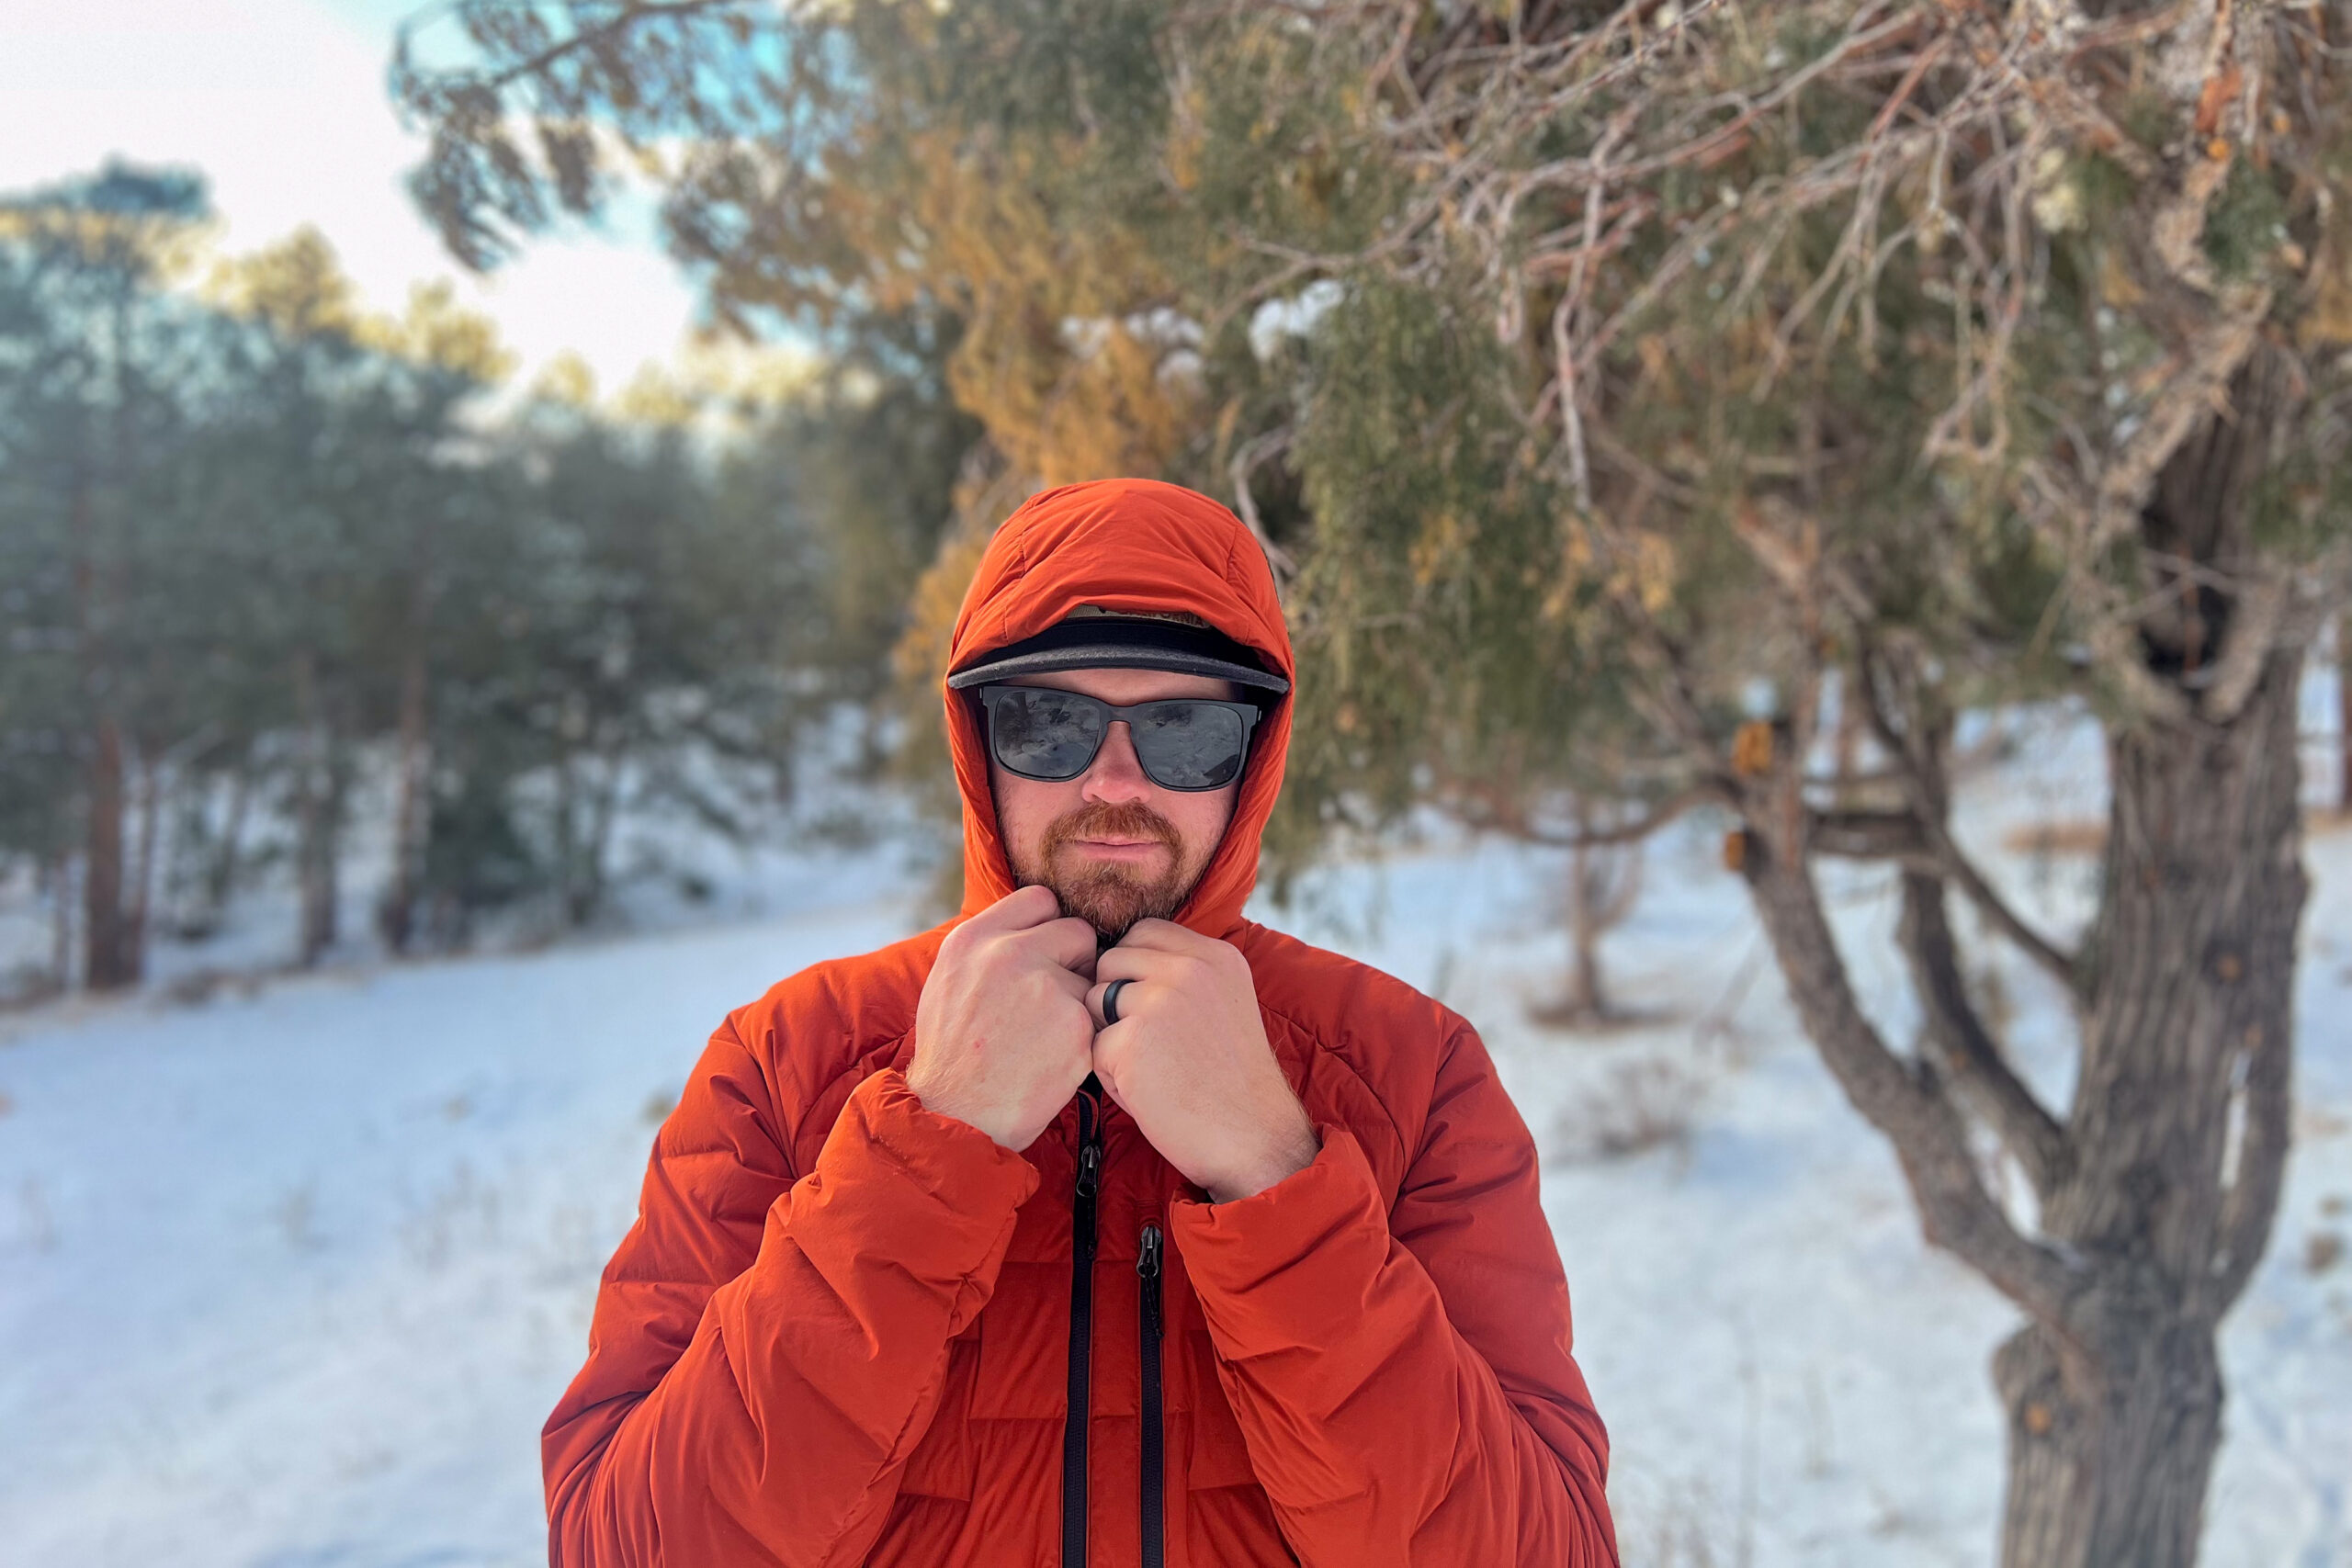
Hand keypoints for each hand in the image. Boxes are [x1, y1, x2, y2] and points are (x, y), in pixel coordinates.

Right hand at [907, 885, 1098, 1150]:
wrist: (958, 1118)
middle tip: (1053, 999)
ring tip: (1045, 1037)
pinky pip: (1099, 1018)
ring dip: (1080, 1003)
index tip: (1046, 952)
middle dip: (1074, 962)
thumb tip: (1031, 924)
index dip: (1049, 926)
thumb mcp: (948, 981)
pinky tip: (1056, 1058)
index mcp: (974, 938)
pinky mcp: (1077, 1025)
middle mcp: (1010, 954)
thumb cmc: (952, 1054)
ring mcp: (1046, 987)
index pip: (1040, 899)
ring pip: (1093, 978)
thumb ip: (988, 946)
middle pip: (1078, 931)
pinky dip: (1086, 1037)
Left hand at [1087, 920, 1317, 1202]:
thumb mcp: (1224, 1001)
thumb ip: (1185, 972)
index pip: (1143, 931)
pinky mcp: (1132, 1040)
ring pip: (1095, 1001)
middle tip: (1148, 1043)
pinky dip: (1111, 1076)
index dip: (1132, 967)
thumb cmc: (1231, 1080)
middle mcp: (1190, 969)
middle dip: (1114, 999)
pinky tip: (1147, 1093)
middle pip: (1111, 960)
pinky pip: (1094, 1047)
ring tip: (1150, 1068)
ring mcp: (1159, 1001)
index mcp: (1216, 955)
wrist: (1255, 1140)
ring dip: (1109, 1036)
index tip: (1148, 1005)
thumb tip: (1119, 956)